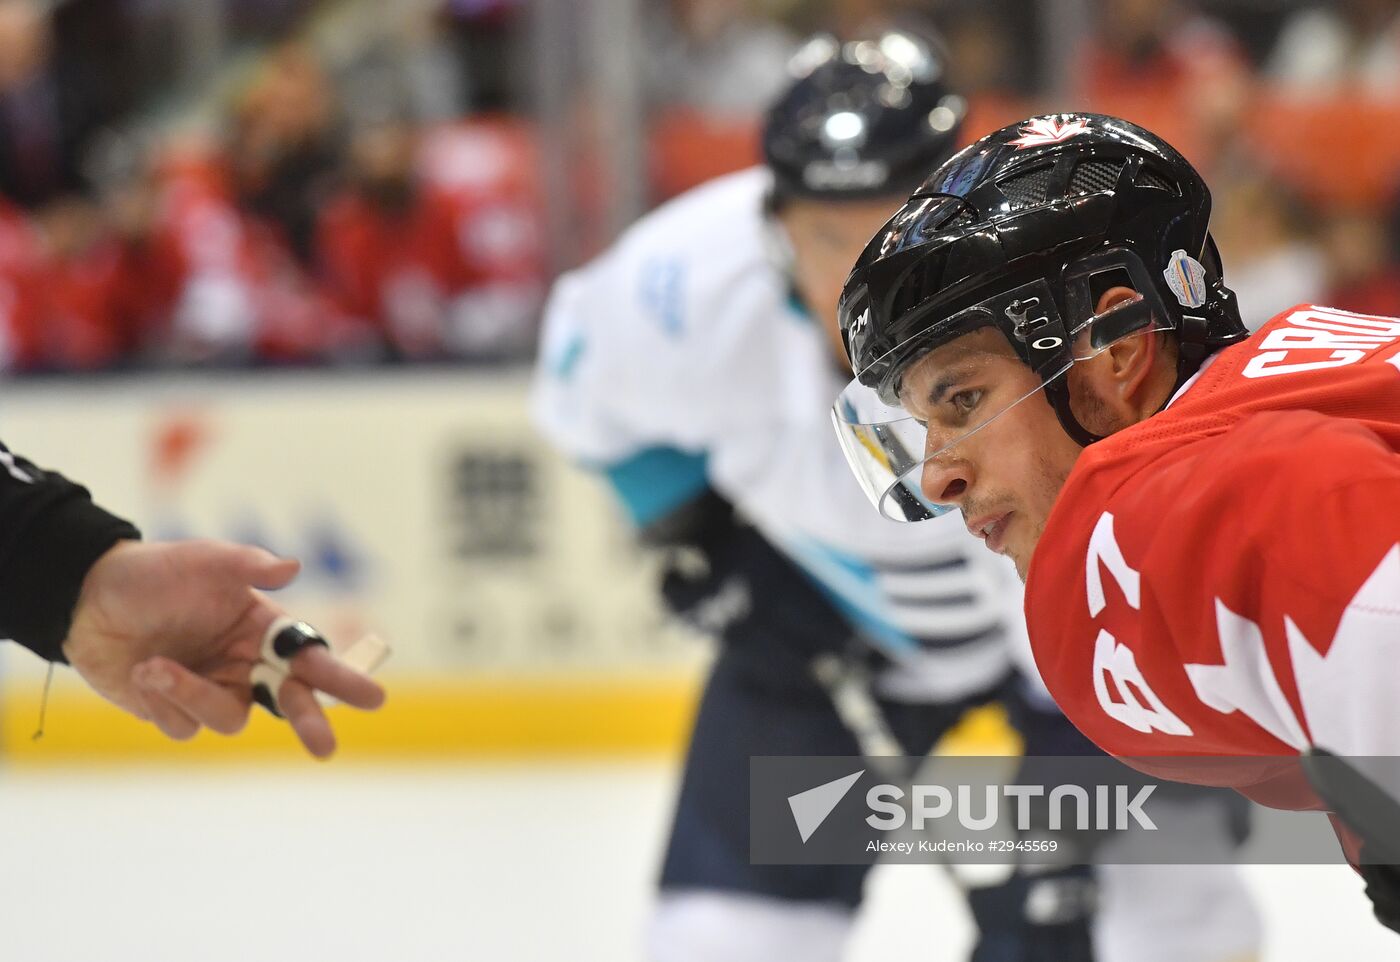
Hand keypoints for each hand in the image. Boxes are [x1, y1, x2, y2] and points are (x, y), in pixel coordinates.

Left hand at [62, 539, 384, 756]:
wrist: (86, 599)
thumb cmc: (153, 574)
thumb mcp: (202, 560)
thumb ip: (247, 564)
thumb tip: (293, 566)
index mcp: (262, 629)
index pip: (311, 657)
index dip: (343, 677)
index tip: (373, 698)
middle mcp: (244, 664)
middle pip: (290, 703)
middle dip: (310, 724)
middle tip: (325, 749)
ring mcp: (211, 689)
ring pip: (227, 718)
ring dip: (192, 696)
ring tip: (154, 666)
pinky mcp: (173, 709)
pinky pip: (182, 726)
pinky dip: (162, 700)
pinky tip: (142, 672)